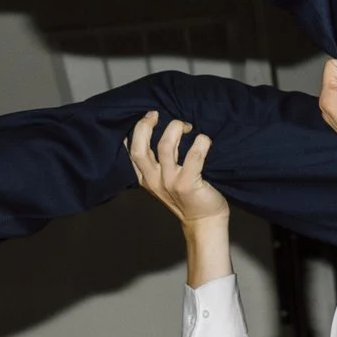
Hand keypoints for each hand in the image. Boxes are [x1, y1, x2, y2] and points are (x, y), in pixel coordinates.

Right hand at [126, 113, 229, 227]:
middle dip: (145, 125)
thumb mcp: (164, 181)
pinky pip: (194, 156)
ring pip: (165, 146)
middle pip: (140, 148)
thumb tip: (156, 133)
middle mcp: (154, 180)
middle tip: (157, 115)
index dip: (135, 131)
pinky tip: (205, 140)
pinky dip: (200, 143)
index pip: (131, 152)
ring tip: (187, 126)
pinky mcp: (188, 184)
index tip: (148, 117)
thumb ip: (156, 163)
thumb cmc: (187, 196)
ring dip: (176, 128)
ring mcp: (170, 182)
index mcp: (146, 178)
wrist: (203, 221)